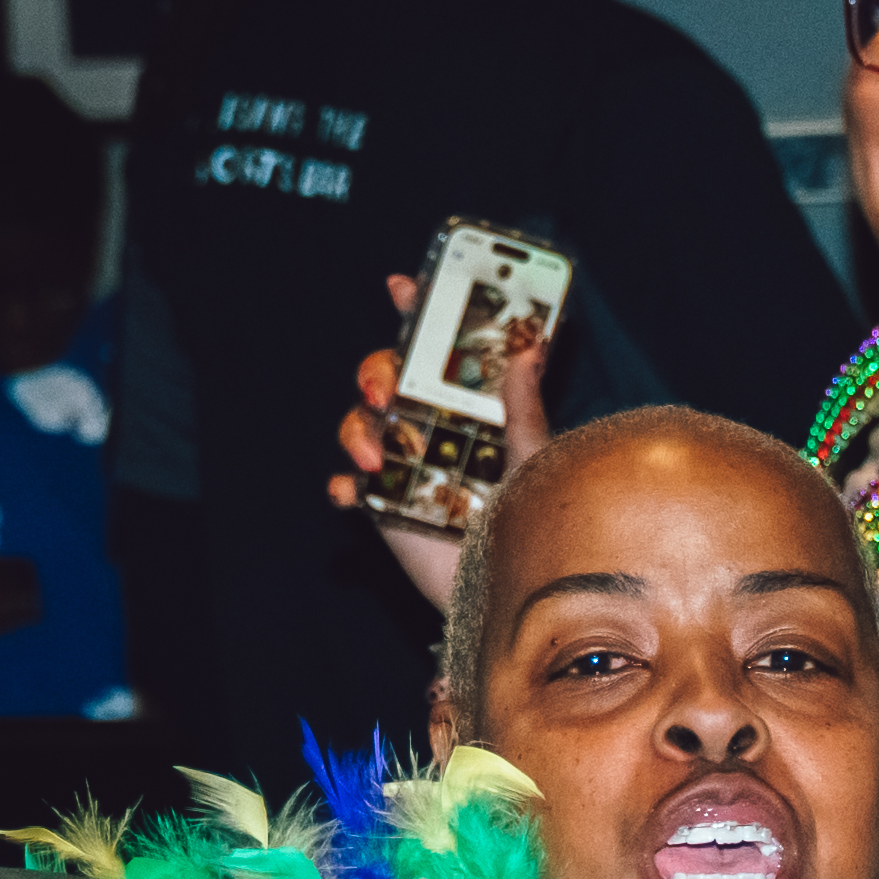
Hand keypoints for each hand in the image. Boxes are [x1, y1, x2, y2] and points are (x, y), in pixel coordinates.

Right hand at [327, 320, 553, 612]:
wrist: (514, 593)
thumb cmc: (534, 523)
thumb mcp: (535, 460)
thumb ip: (525, 409)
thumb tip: (532, 347)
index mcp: (468, 407)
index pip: (438, 350)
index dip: (418, 312)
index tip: (403, 285)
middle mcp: (432, 428)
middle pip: (386, 379)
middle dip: (376, 372)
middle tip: (389, 390)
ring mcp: (405, 465)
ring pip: (361, 424)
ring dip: (359, 431)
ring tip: (378, 456)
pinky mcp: (386, 506)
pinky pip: (349, 486)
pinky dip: (344, 483)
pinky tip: (354, 490)